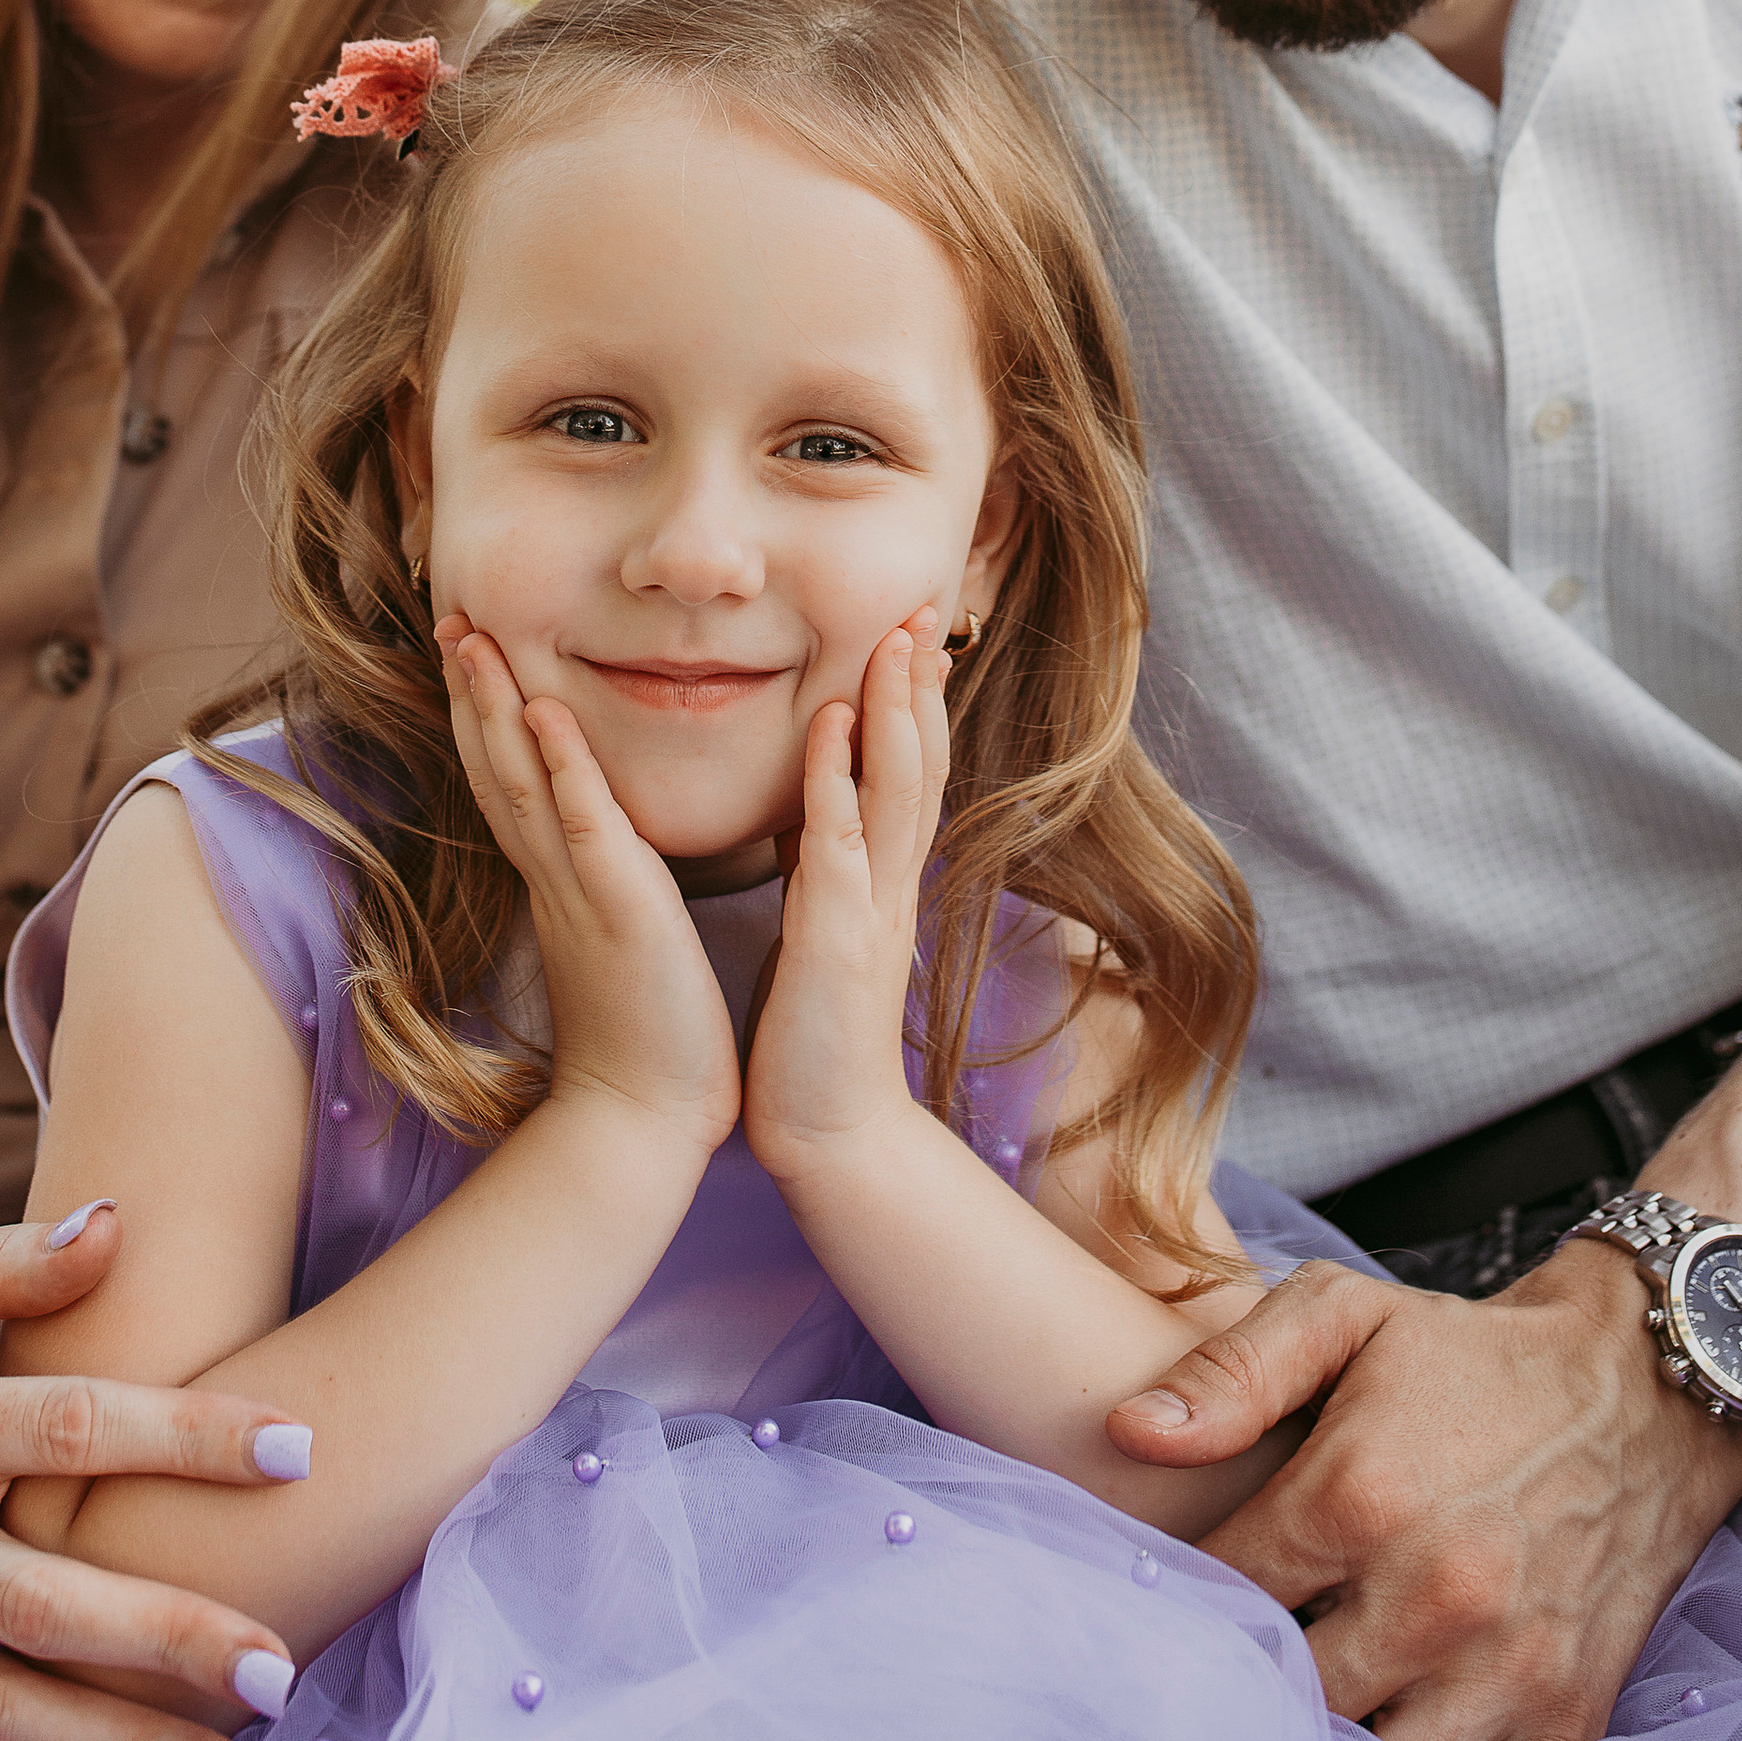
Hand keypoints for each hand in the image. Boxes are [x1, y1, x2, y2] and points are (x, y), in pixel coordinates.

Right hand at [438, 616, 741, 1155]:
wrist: (647, 1124)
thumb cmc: (649, 1038)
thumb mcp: (621, 940)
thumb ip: (608, 889)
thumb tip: (606, 855)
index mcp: (558, 883)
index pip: (511, 783)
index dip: (484, 718)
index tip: (469, 654)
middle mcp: (553, 878)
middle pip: (497, 768)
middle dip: (471, 693)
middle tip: (451, 620)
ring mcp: (577, 890)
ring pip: (523, 781)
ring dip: (494, 707)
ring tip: (472, 639)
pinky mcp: (617, 909)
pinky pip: (583, 823)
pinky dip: (563, 763)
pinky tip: (541, 708)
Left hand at [743, 614, 945, 1181]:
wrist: (829, 1135)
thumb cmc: (815, 1036)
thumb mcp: (824, 928)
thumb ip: (826, 864)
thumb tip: (816, 802)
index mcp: (883, 882)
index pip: (912, 772)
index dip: (918, 702)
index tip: (917, 632)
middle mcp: (890, 884)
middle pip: (921, 763)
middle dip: (923, 683)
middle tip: (926, 605)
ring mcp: (870, 908)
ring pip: (896, 788)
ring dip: (898, 710)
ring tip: (899, 640)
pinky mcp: (835, 939)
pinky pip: (838, 840)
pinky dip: (839, 777)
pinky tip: (836, 723)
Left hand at [1102, 1238, 1741, 1740]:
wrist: (1640, 1384)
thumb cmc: (1472, 1352)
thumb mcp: (1346, 1314)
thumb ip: (1232, 1373)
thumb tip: (1130, 1435)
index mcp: (1358, 1495)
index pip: (1227, 1594)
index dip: (1185, 1608)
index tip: (1169, 1608)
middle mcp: (1430, 1595)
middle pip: (1293, 1699)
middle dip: (1253, 1692)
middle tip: (1227, 1680)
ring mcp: (1505, 1666)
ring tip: (1306, 1732)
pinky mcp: (1570, 1713)